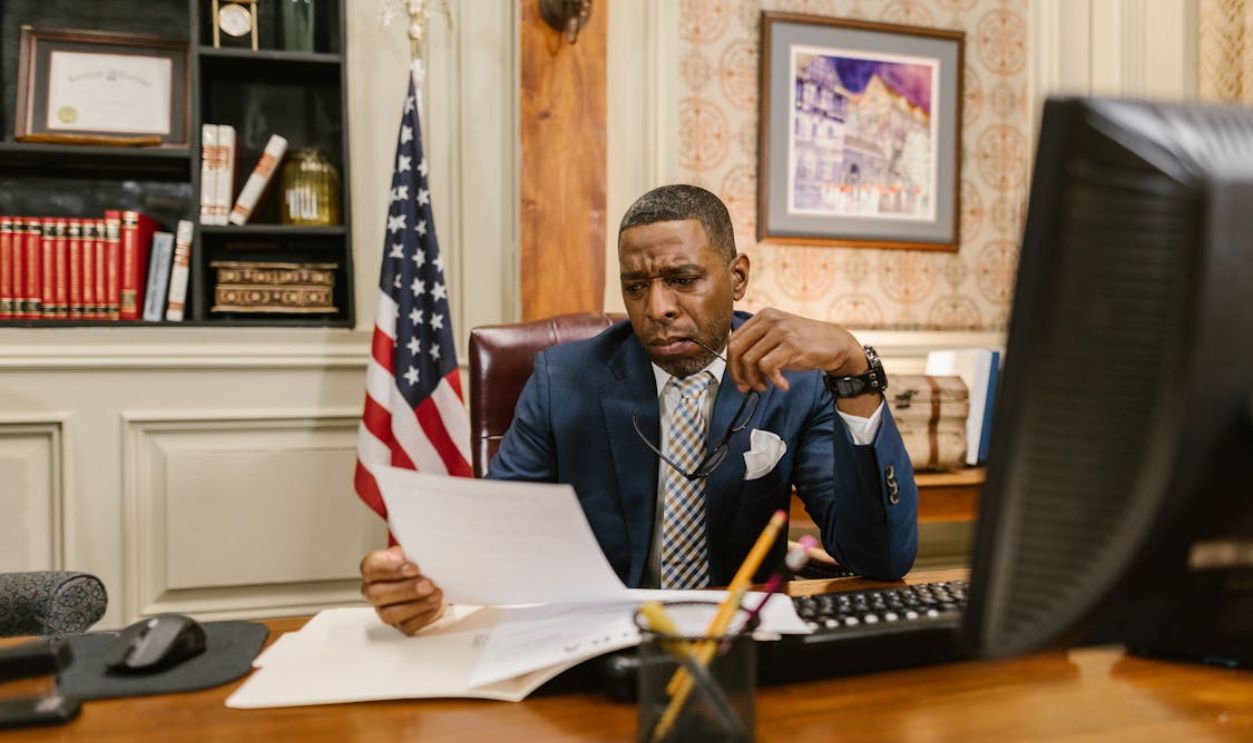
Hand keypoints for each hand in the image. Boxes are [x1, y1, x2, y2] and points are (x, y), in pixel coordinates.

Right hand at [359, 545, 445, 634]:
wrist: (436, 580)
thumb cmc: (421, 564)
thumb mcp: (416, 552)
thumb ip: (415, 551)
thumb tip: (425, 552)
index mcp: (375, 569)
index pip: (370, 568)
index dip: (391, 570)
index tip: (413, 568)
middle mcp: (375, 591)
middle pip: (377, 594)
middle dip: (405, 590)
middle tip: (427, 584)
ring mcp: (385, 610)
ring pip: (390, 614)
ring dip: (416, 604)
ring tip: (435, 594)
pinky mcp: (401, 625)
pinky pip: (408, 626)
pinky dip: (424, 615)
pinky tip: (435, 605)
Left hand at [727, 308, 867, 392]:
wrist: (836, 344)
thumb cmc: (804, 346)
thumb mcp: (776, 340)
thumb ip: (756, 348)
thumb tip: (736, 373)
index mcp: (763, 316)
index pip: (733, 340)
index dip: (731, 364)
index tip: (739, 381)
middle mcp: (770, 319)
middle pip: (737, 349)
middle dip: (738, 374)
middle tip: (747, 388)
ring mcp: (781, 330)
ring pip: (750, 360)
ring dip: (756, 380)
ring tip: (766, 387)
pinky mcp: (792, 344)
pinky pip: (768, 366)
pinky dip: (773, 380)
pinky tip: (783, 385)